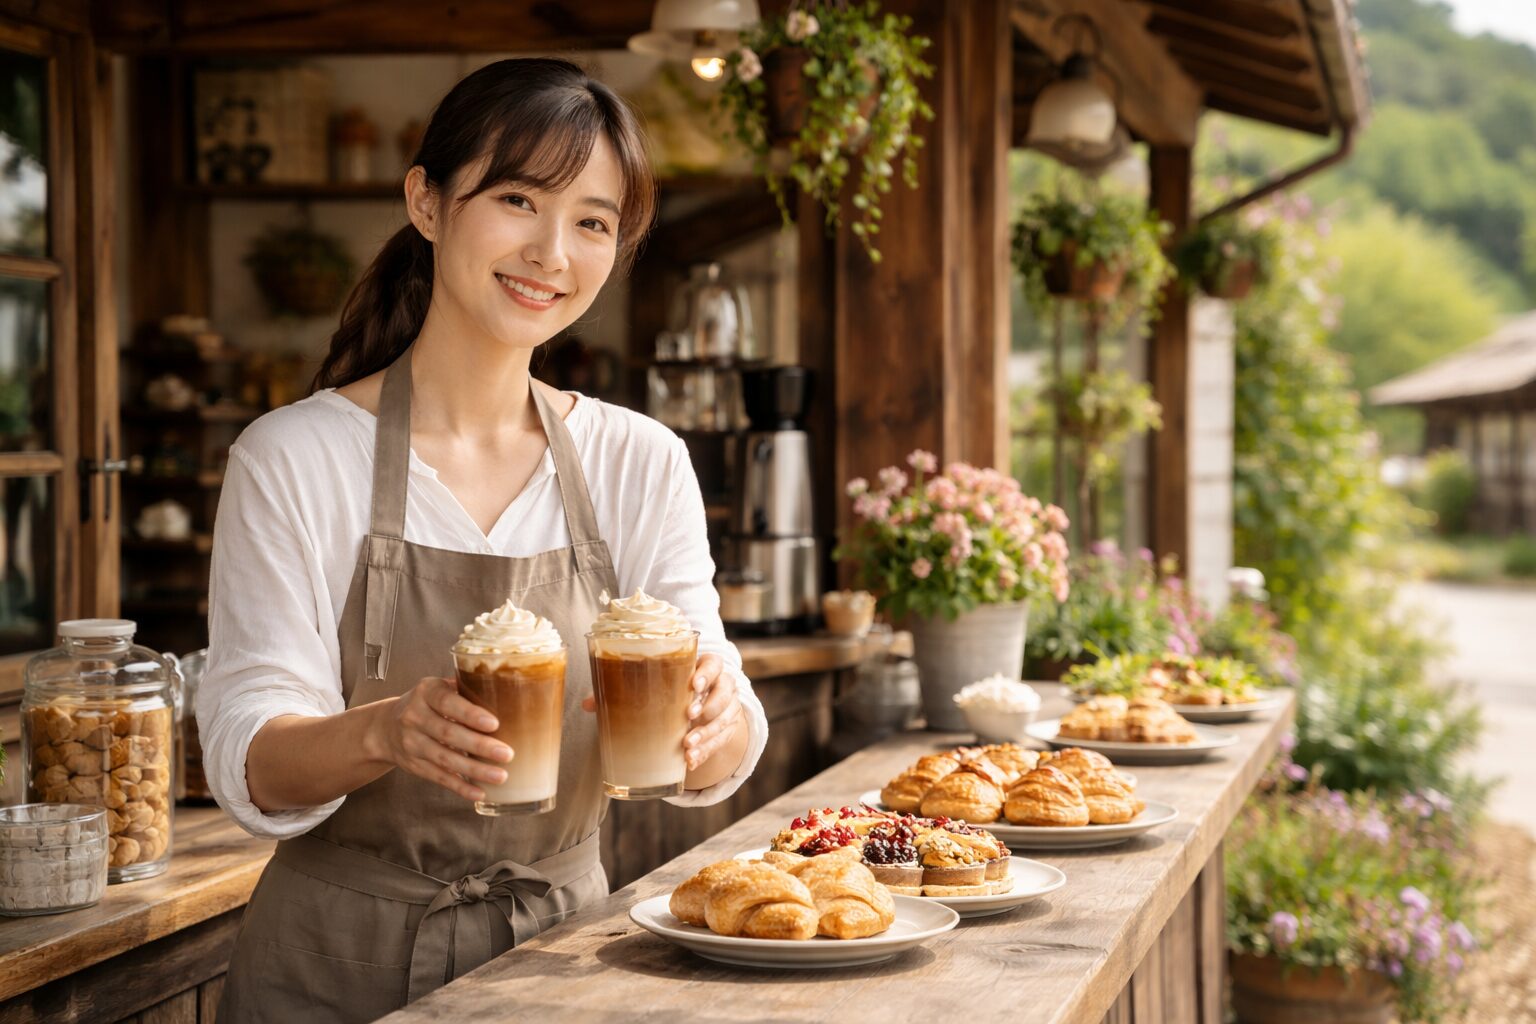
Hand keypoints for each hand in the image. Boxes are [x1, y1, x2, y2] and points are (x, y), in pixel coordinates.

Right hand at [369, 676, 512, 801]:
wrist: (386, 727)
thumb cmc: (428, 704)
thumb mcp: (439, 689)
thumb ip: (465, 689)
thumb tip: (507, 690)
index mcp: (426, 692)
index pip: (447, 702)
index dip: (470, 714)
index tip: (494, 724)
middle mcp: (414, 716)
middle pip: (448, 733)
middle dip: (479, 745)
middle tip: (507, 754)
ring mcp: (412, 743)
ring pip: (444, 759)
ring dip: (474, 770)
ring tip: (500, 776)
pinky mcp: (414, 765)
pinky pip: (438, 777)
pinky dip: (460, 787)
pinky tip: (479, 792)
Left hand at [579, 654, 743, 771]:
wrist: (700, 702)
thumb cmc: (672, 687)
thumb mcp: (656, 683)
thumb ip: (624, 689)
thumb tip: (588, 704)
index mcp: (705, 666)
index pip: (713, 664)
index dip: (707, 673)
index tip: (693, 684)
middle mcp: (722, 685)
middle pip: (724, 694)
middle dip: (708, 707)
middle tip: (689, 717)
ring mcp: (728, 709)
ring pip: (724, 721)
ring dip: (707, 735)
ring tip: (687, 746)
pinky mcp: (726, 730)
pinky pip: (720, 742)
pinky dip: (706, 753)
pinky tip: (691, 761)